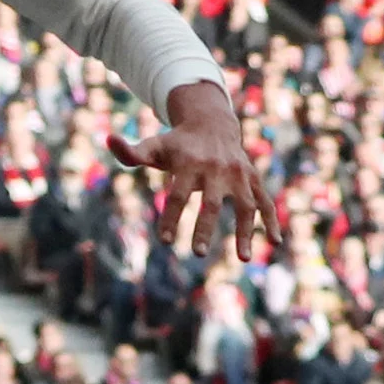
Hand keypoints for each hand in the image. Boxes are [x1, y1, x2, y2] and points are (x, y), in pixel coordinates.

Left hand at [110, 82, 272, 258]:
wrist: (212, 124)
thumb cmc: (177, 144)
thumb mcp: (154, 146)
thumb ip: (131, 152)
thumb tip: (108, 140)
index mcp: (189, 163)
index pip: (177, 194)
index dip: (171, 217)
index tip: (165, 241)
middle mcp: (216, 169)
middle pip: (211, 202)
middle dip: (204, 227)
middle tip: (197, 254)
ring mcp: (238, 175)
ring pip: (245, 205)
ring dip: (246, 232)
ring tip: (243, 259)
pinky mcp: (252, 180)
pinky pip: (264, 202)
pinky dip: (271, 221)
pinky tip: (275, 242)